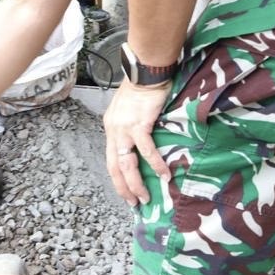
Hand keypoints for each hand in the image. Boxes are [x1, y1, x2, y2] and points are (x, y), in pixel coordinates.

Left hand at [102, 80, 170, 205]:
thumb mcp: (128, 109)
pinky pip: (146, 150)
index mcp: (111, 127)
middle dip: (123, 188)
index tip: (125, 192)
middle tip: (133, 203)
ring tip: (145, 196)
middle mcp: (114, 130)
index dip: (117, 178)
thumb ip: (130, 126)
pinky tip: (164, 175)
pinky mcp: (139, 124)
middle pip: (114, 166)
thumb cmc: (142, 87)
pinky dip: (155, 164)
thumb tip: (140, 143)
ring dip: (136, 183)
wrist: (146, 71)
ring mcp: (125, 128)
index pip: (110, 159)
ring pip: (126, 163)